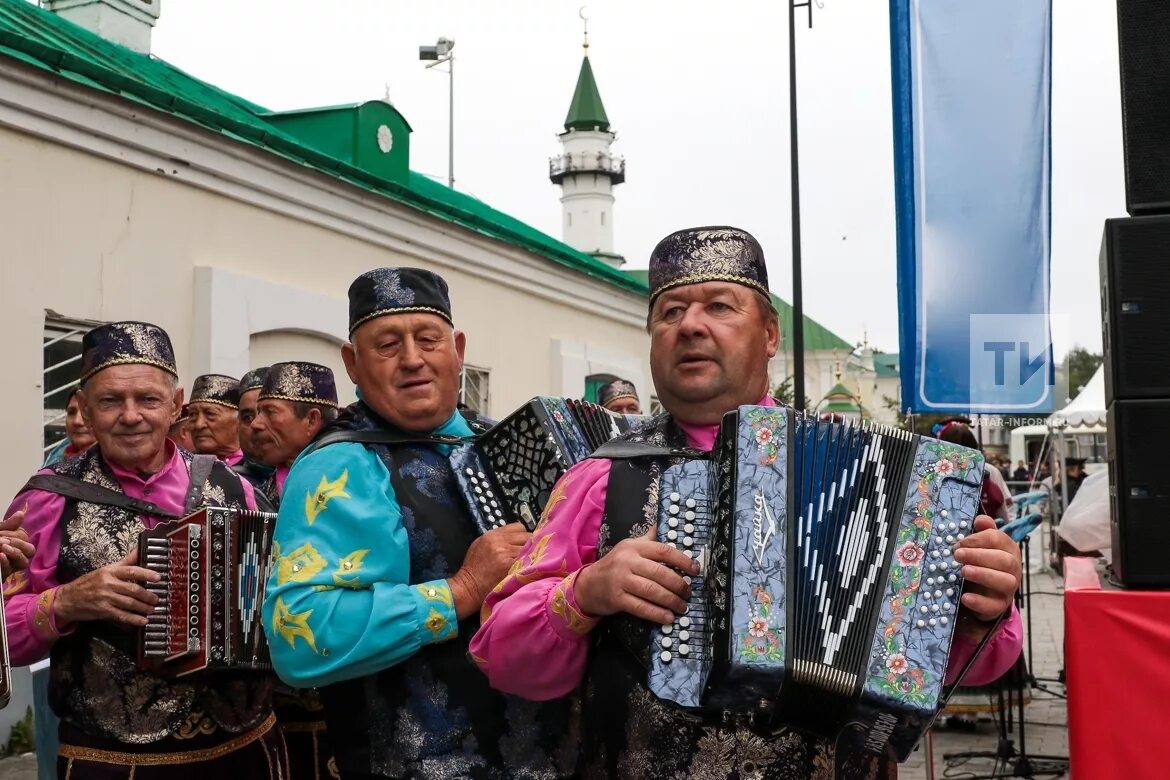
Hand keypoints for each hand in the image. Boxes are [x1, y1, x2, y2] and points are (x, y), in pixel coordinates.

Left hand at [0, 504, 34, 579]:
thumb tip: (21, 513)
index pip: (24, 537)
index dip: (15, 534)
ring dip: (15, 553)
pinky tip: (0, 556)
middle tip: (0, 540)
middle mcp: (15, 554)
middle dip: (16, 542)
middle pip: (29, 549)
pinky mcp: (2, 573)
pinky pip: (9, 569)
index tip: (0, 532)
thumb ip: (7, 524)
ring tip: (3, 547)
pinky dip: (6, 562)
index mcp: (14, 542)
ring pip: (24, 562)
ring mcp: (9, 565)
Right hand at [54, 550, 160, 627]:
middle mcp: (108, 584)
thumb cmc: (89, 583)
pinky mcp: (102, 611)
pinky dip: (133, 619)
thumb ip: (125, 562)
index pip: (131, 571)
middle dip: (147, 595)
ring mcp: (105, 598)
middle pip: (133, 589)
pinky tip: (143, 621)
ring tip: (153, 609)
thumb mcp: (106, 570)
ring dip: (143, 607)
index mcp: (110, 571)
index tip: (158, 578)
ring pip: (129, 603)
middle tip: (157, 599)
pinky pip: (121, 615)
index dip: (146, 574)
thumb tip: (140, 549)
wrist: (67, 599)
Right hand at [450, 523, 529, 618]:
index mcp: (492, 535)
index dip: (523, 535)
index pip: (518, 527)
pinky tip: (528, 569)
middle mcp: (499, 541)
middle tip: (529, 555)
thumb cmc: (473, 570)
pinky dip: (530, 564)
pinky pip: (528, 560)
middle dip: (530, 544)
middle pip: (527, 536)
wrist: (468, 587)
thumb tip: (514, 539)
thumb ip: (498, 539)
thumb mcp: (481, 546)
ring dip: (531, 555)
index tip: (524, 543)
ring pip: (530, 548)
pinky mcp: (510, 565)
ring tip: (529, 563)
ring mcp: (505, 553)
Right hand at [574, 526, 698, 625]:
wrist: (588, 584)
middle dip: (678, 585)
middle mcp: (627, 561)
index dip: (682, 560)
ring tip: (682, 607)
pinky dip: (656, 613)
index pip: (663, 551)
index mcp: (634, 547)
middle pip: (659, 573)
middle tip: (688, 593)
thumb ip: (648, 539)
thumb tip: (666, 525)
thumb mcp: (629, 547)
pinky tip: (668, 618)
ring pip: (652, 591)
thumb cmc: (615, 565)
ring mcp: (621, 580)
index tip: (695, 570)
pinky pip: (641, 607)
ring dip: (671, 601)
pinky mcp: (617, 599)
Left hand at [954, 515, 1020, 634]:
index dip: (978, 539)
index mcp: (1008, 549)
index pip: (999, 539)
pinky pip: (995, 605)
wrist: (984, 592)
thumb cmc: (982, 562)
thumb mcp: (981, 545)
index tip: (959, 543)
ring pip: (1006, 581)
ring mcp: (1009, 588)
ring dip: (983, 575)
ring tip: (963, 571)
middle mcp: (1013, 568)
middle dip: (979, 556)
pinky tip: (965, 597)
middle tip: (957, 555)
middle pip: (1005, 560)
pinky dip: (980, 602)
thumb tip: (979, 520)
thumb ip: (982, 532)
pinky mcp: (1000, 605)